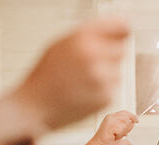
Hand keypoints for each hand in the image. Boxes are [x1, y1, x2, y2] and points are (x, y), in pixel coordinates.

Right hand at [13, 19, 129, 130]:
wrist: (35, 105)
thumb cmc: (46, 74)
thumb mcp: (62, 43)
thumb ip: (90, 34)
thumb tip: (120, 27)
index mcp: (82, 37)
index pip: (122, 26)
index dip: (123, 30)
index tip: (121, 34)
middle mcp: (94, 55)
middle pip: (122, 49)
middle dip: (110, 54)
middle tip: (89, 63)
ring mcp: (102, 78)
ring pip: (118, 70)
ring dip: (106, 73)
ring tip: (82, 79)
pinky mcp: (106, 97)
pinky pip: (113, 88)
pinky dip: (103, 89)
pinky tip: (84, 91)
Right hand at [95, 110, 136, 142]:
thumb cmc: (107, 140)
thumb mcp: (118, 131)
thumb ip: (125, 126)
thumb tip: (133, 123)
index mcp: (111, 116)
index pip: (125, 112)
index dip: (132, 116)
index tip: (137, 121)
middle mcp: (110, 117)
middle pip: (126, 117)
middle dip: (128, 125)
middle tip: (125, 133)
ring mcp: (110, 120)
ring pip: (125, 122)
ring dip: (124, 130)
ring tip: (117, 136)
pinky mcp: (110, 125)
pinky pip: (121, 128)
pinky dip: (120, 134)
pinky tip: (115, 136)